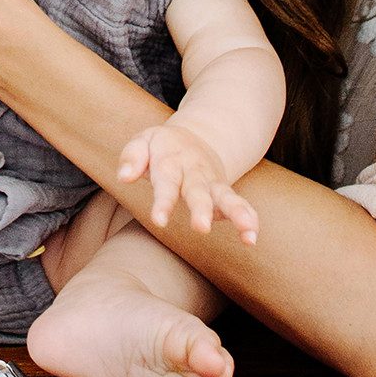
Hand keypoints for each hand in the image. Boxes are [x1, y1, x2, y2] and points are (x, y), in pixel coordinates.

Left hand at [118, 123, 258, 244]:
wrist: (195, 137)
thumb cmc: (162, 146)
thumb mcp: (144, 141)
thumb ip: (132, 156)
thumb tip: (124, 177)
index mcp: (171, 161)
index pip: (166, 182)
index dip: (163, 202)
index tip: (159, 221)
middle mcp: (194, 173)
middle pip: (198, 191)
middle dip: (201, 209)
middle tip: (201, 228)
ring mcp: (212, 184)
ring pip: (226, 197)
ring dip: (237, 214)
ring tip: (248, 232)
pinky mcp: (223, 194)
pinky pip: (238, 205)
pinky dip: (248, 218)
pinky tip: (252, 238)